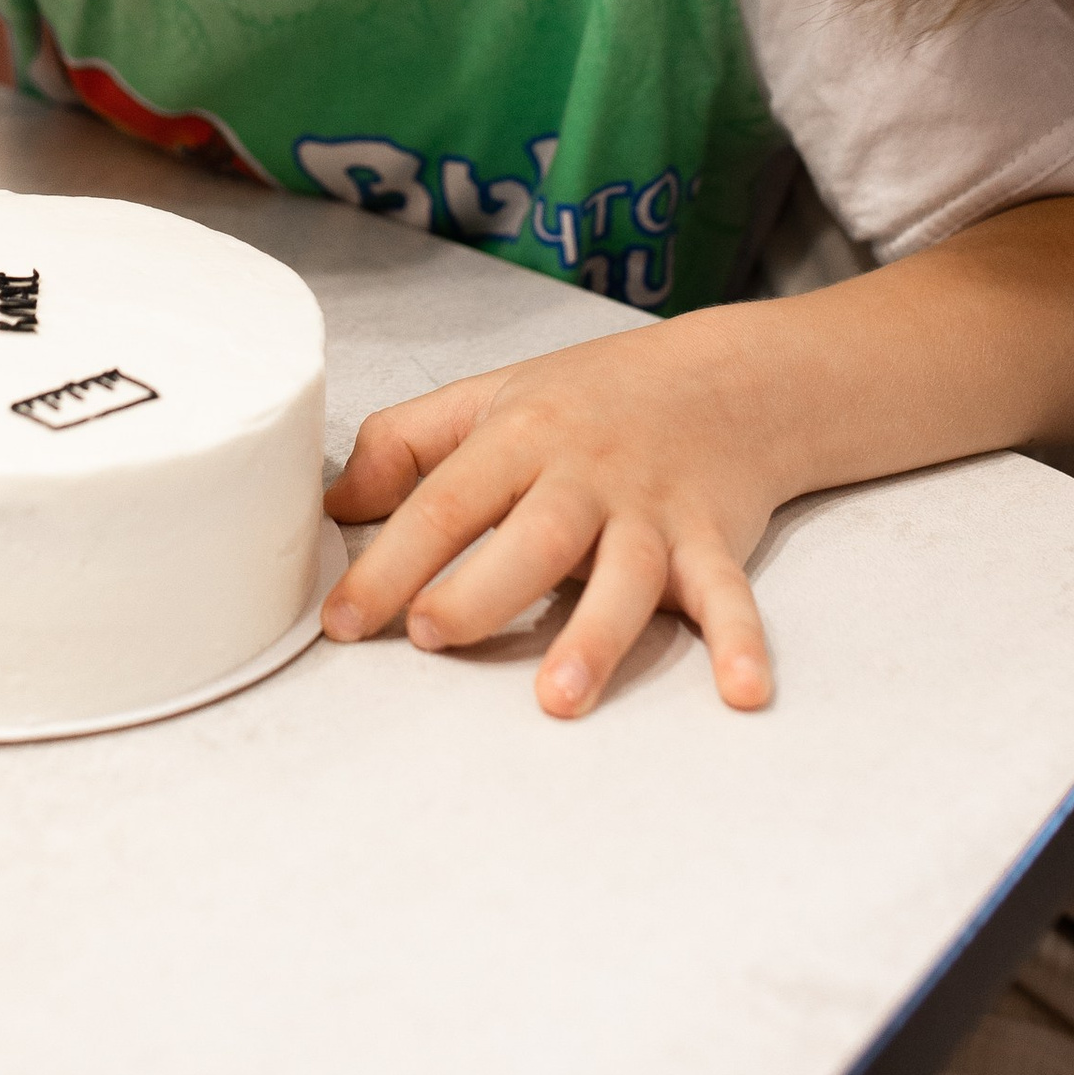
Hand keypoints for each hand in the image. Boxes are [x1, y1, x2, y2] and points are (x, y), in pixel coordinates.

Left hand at [321, 319, 778, 718]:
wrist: (730, 376)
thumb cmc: (594, 396)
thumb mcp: (490, 395)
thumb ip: (404, 444)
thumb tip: (332, 506)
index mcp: (521, 438)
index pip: (444, 503)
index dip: (390, 563)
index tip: (343, 620)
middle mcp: (586, 476)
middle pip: (533, 537)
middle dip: (482, 590)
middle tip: (434, 636)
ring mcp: (653, 513)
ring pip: (624, 576)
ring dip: (594, 637)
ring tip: (558, 697)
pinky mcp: (713, 542)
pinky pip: (727, 595)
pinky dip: (740, 642)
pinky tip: (741, 692)